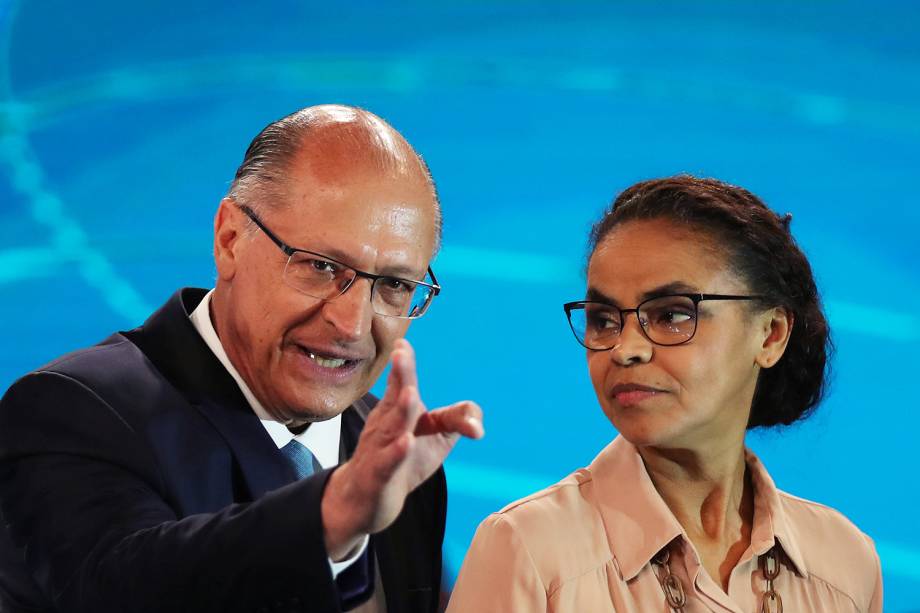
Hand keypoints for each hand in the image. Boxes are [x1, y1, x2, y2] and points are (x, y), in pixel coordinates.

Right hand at [321, 339, 482, 559]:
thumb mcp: (434, 437)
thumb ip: (457, 419)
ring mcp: (380, 450)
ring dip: (402, 410)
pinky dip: (396, 453)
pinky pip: (387, 463)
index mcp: (397, 412)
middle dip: (401, 376)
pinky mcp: (379, 477)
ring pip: (392, 428)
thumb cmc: (403, 462)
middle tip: (402, 354)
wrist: (366, 500)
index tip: (403, 345)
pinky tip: (406, 442)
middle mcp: (386, 426)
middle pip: (396, 399)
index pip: (402, 385)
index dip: (404, 366)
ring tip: (412, 393)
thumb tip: (478, 422)